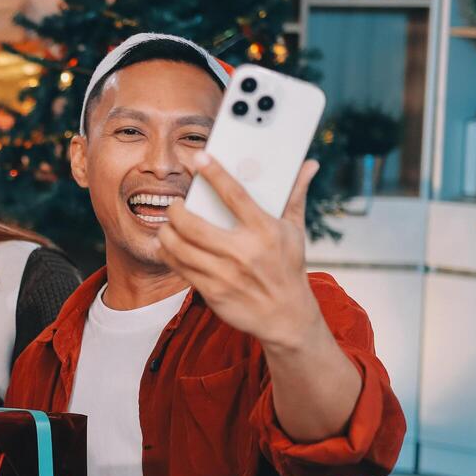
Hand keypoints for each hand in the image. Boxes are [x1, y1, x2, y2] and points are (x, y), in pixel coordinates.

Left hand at [157, 152, 323, 348]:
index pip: (235, 194)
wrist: (286, 317)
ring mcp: (225, 274)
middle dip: (175, 210)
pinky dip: (167, 253)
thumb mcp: (296, 231)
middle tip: (174, 204)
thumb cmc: (289, 268)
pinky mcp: (213, 292)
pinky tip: (165, 245)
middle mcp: (243, 252)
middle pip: (193, 224)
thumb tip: (309, 165)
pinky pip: (179, 268)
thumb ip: (295, 196)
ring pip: (179, 247)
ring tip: (167, 224)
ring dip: (166, 232)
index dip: (214, 173)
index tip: (199, 157)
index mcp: (265, 231)